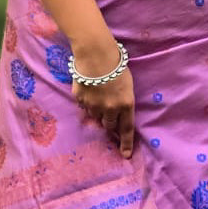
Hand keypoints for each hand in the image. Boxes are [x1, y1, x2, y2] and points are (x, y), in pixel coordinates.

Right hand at [71, 40, 136, 158]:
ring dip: (97, 111)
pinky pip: (83, 106)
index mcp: (126, 104)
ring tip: (98, 93)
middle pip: (108, 126)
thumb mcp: (127, 84)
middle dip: (109, 122)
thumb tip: (116, 114)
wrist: (96, 53)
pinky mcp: (80, 99)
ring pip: (95, 117)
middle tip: (108, 110)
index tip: (126, 155)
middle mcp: (110, 109)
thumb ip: (123, 101)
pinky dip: (86, 101)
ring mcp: (93, 105)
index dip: (126, 144)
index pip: (126, 129)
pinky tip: (88, 88)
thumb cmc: (116, 65)